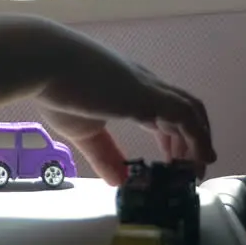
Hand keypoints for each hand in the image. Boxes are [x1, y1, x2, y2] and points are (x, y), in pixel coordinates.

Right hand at [37, 33, 215, 185]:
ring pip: (191, 112)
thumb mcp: (83, 130)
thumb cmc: (57, 89)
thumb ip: (104, 154)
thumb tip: (119, 182)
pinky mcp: (149, 94)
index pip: (165, 113)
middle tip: (189, 172)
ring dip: (199, 142)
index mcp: (130, 91)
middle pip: (185, 111)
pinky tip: (199, 160)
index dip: (174, 139)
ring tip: (197, 171)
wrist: (46, 62)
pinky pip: (185, 116)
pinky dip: (197, 138)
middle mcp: (146, 87)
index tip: (173, 163)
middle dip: (192, 142)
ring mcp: (149, 89)